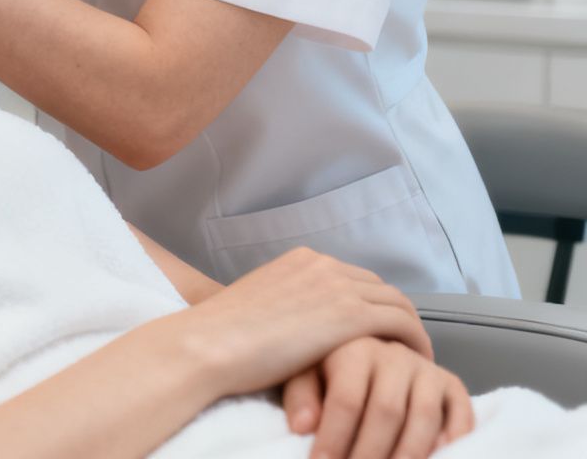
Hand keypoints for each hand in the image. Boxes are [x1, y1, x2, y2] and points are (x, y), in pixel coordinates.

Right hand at [168, 247, 434, 397]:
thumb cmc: (220, 336)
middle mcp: (322, 265)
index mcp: (299, 260)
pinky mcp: (350, 315)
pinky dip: (415, 343)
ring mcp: (338, 287)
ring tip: (414, 358)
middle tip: (402, 346)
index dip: (370, 304)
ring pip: (398, 304)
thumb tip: (291, 327)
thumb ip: (284, 306)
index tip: (376, 330)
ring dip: (410, 330)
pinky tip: (415, 364)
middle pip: (380, 287)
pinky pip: (403, 325)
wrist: (208, 344)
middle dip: (394, 315)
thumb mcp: (256, 305)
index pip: (352, 278)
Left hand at [279, 338, 473, 458]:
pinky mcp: (452, 386)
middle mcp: (394, 356)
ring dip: (409, 455)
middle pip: (387, 411)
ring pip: (424, 417)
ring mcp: (427, 370)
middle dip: (370, 453)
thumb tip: (302, 427)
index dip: (335, 437)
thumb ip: (301, 397)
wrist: (371, 358)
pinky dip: (454, 441)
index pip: (346, 399)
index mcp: (354, 350)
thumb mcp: (307, 375)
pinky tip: (439, 458)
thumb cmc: (332, 372)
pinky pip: (461, 416)